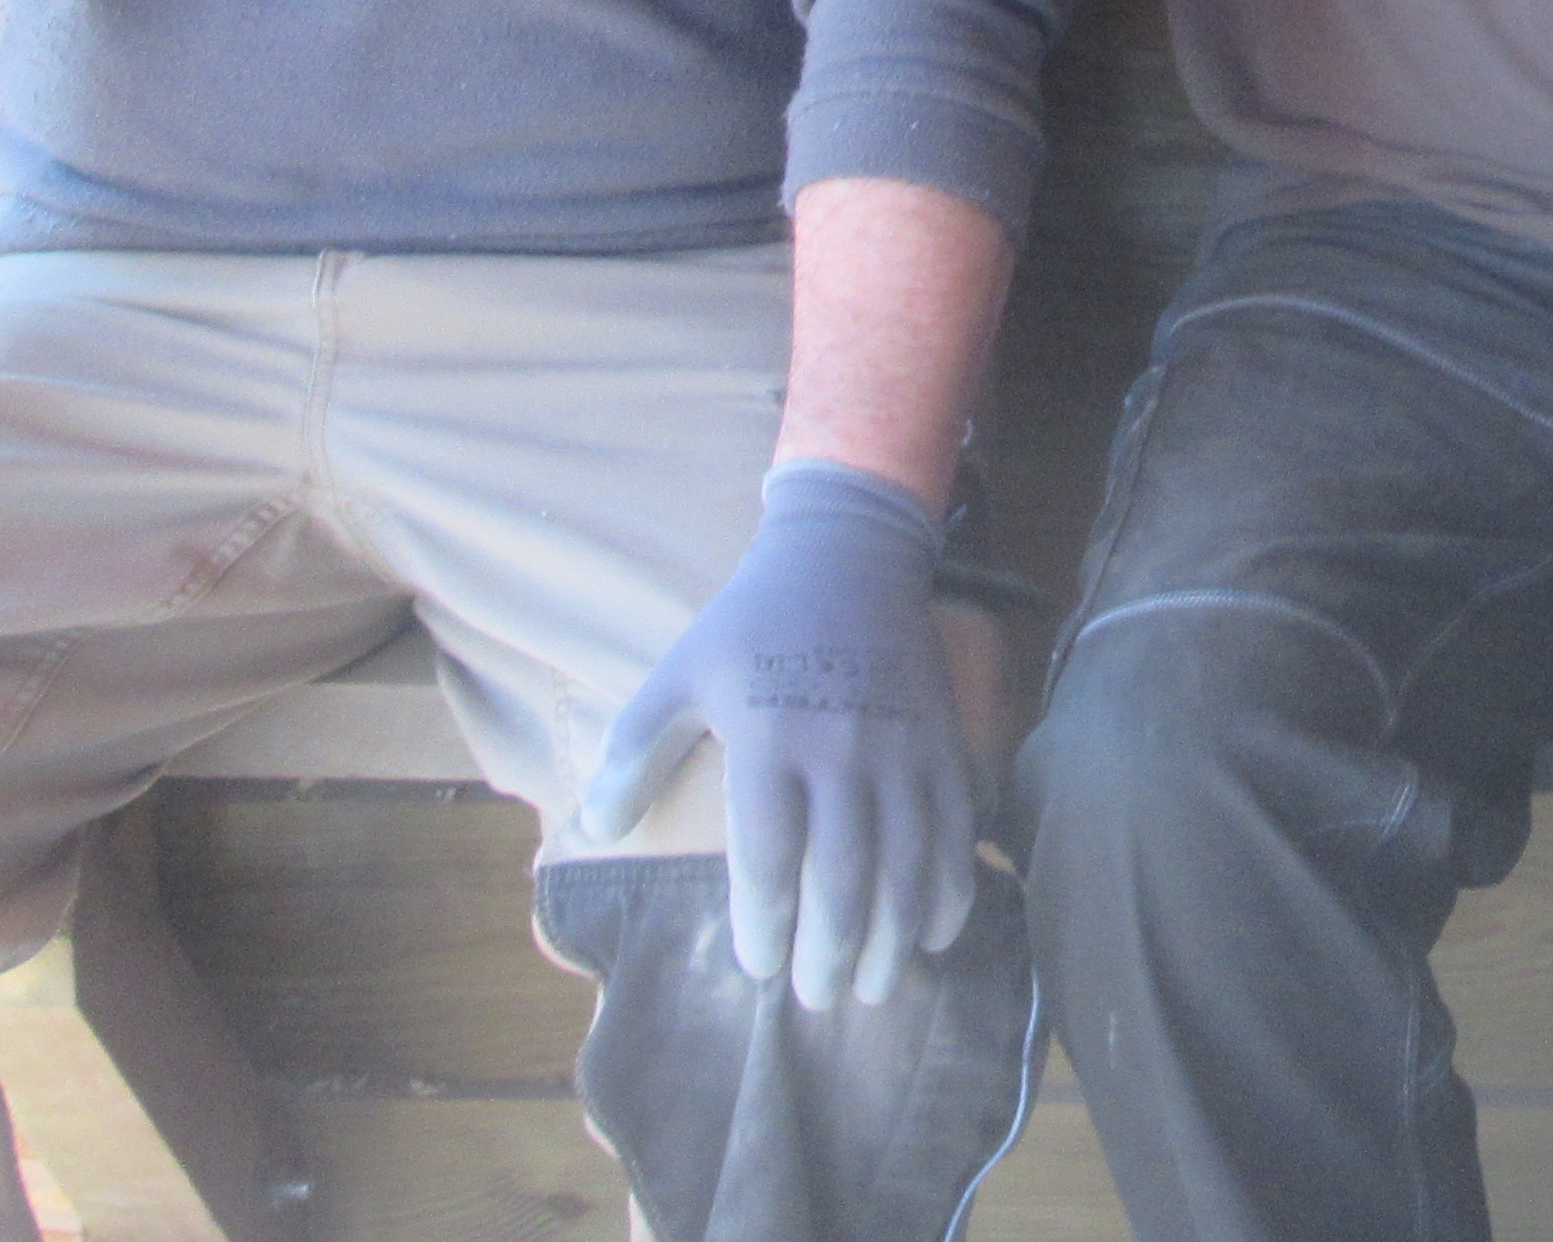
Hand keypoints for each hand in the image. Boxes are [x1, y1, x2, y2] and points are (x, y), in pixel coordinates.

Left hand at [585, 461, 979, 1010]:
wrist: (849, 553)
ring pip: (908, 861)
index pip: (768, 857)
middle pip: (842, 874)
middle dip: (832, 950)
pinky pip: (957, 825)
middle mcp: (841, 752)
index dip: (764, 923)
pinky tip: (936, 932)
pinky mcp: (942, 739)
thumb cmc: (752, 621)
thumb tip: (596, 827)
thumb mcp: (678, 673)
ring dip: (893, 935)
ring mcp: (901, 748)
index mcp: (769, 740)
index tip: (757, 966)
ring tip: (876, 988)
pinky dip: (951, 886)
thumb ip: (634, 751)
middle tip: (818, 998)